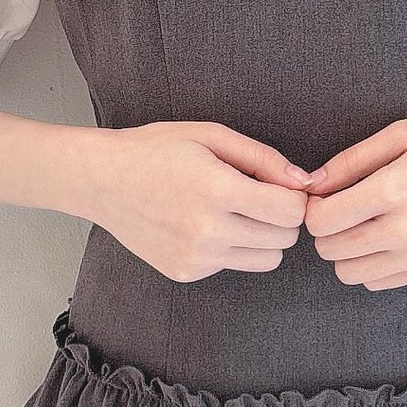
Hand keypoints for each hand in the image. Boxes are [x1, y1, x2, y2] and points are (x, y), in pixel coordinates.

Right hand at [85, 122, 314, 282]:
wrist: (101, 180)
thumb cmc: (156, 150)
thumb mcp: (211, 135)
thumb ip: (264, 158)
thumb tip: (304, 182)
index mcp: (218, 190)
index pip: (291, 211)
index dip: (295, 196)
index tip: (280, 185)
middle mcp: (208, 231)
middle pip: (285, 239)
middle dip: (282, 216)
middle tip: (259, 196)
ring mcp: (196, 257)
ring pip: (267, 260)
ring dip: (263, 237)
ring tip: (238, 212)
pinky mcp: (186, 272)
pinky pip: (235, 265)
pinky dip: (232, 247)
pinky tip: (206, 224)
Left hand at [300, 117, 406, 288]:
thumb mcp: (404, 134)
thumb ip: (351, 160)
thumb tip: (311, 183)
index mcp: (395, 189)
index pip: (322, 220)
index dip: (314, 207)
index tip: (326, 194)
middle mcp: (406, 230)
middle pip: (330, 249)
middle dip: (326, 229)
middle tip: (343, 207)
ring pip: (348, 273)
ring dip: (346, 250)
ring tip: (363, 224)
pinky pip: (376, 283)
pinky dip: (370, 264)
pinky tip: (384, 238)